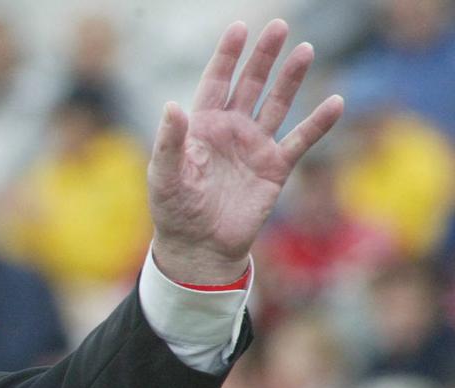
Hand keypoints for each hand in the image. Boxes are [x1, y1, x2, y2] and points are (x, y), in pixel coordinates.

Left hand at [148, 19, 343, 283]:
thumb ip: (169, 142)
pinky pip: (301, 141)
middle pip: (250, 84)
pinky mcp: (275, 168)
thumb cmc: (174, 210)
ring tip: (304, 50)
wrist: (199, 246)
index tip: (239, 29)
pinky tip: (335, 103)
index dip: (227, 56)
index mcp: (201, 126)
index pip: (216, 81)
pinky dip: (318, 123)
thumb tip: (171, 107)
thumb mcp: (165, 176)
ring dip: (291, 79)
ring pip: (277, 104)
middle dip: (263, 57)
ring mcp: (255, 146)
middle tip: (279, 27)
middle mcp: (230, 130)